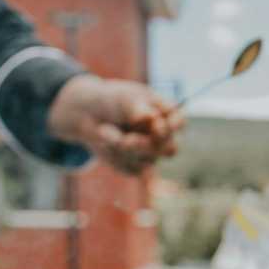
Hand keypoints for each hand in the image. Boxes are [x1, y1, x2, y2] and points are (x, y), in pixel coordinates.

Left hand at [47, 75, 184, 174]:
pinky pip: (131, 168)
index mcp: (166, 115)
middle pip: (170, 149)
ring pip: (147, 160)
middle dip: (147, 145)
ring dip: (122, 146)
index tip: (157, 125)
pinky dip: (114, 156)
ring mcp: (151, 154)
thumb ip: (138, 108)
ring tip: (104, 130)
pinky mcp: (135, 167)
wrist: (89, 113)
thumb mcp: (124, 99)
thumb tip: (151, 118)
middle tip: (128, 140)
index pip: (179, 122)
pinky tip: (105, 142)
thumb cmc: (113, 101)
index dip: (172, 126)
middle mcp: (163, 136)